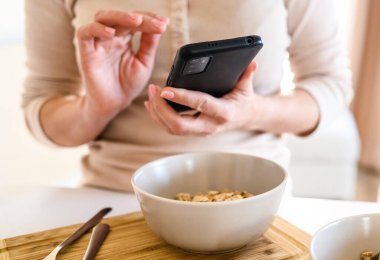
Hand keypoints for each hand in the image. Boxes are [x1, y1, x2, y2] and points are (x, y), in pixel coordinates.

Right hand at [77, 10, 169, 117]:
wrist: (114, 104)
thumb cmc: (127, 84)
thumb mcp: (144, 63)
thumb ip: (149, 44)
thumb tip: (160, 25)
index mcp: (125, 38)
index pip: (136, 21)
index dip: (150, 18)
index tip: (165, 23)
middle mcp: (111, 37)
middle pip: (121, 16)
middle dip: (139, 16)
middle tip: (155, 22)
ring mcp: (98, 43)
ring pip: (102, 18)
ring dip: (120, 16)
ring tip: (136, 21)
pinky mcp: (86, 53)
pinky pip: (85, 34)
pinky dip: (96, 29)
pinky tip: (111, 33)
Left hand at [145, 61, 261, 135]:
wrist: (245, 118)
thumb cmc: (243, 100)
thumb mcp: (247, 86)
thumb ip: (247, 74)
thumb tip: (252, 62)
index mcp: (224, 113)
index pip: (200, 104)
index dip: (182, 98)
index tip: (165, 89)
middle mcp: (210, 126)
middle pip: (179, 125)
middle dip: (162, 108)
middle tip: (153, 89)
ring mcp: (200, 132)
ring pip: (172, 129)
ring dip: (157, 113)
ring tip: (150, 95)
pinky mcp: (193, 132)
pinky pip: (172, 129)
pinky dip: (159, 117)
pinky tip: (152, 105)